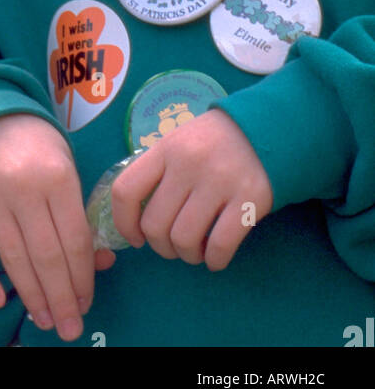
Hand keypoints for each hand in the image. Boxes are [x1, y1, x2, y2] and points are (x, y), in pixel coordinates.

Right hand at [0, 114, 114, 342]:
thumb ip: (79, 217)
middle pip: (46, 255)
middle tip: (68, 329)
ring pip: (12, 257)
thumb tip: (99, 265)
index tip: (86, 305)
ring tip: (43, 320)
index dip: (82, 278)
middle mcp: (23, 187)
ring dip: (30, 295)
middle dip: (60, 298)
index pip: (73, 241)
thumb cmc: (40, 148)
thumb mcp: (69, 172)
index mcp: (57, 178)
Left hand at [111, 108, 272, 269]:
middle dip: (161, 247)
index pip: (126, 190)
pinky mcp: (249, 199)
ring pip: (184, 239)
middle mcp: (188, 164)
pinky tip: (215, 258)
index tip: (135, 238)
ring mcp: (219, 181)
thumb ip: (158, 173)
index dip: (124, 223)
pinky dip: (214, 260)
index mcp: (165, 149)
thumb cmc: (213, 142)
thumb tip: (137, 219)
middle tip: (173, 246)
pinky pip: (220, 246)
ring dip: (187, 255)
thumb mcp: (178, 144)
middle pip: (155, 225)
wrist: (265, 128)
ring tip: (196, 250)